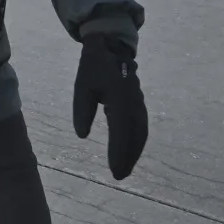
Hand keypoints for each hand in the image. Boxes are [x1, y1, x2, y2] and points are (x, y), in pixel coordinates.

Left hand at [73, 35, 147, 179]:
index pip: (120, 129)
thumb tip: (82, 135)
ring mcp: (139, 102)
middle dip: (128, 156)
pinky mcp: (139, 104)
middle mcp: (133, 101)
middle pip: (135, 134)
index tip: (114, 169)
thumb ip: (82, 110)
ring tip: (124, 170)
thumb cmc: (93, 67)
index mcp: (119, 96)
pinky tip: (130, 154)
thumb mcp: (82, 86)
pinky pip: (141, 127)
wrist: (111, 47)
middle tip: (119, 176)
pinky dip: (137, 142)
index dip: (118, 151)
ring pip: (140, 132)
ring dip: (134, 152)